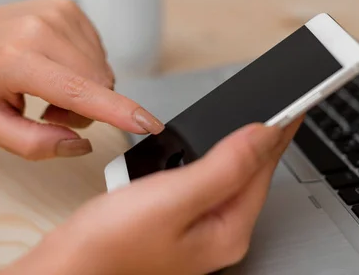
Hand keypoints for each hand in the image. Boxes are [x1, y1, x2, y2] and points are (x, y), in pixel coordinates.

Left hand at [0, 0, 163, 158]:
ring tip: (48, 85)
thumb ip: (34, 144)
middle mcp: (40, 29)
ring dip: (85, 88)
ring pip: (102, 70)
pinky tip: (57, 65)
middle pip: (97, 84)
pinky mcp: (69, 7)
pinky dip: (84, 68)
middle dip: (84, 108)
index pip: (78, 90)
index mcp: (16, 60)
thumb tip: (81, 143)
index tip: (149, 123)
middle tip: (48, 110)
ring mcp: (58, 13)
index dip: (118, 111)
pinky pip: (98, 52)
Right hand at [0, 118, 302, 274]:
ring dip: (244, 146)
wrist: (64, 269)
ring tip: (261, 120)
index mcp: (227, 230)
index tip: (295, 100)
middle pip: (254, 174)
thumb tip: (263, 133)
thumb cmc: (107, 245)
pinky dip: (217, 159)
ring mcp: (198, 229)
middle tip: (283, 105)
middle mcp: (218, 233)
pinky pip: (211, 183)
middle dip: (267, 138)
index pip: (265, 168)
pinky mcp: (178, 222)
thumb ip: (224, 165)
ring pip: (233, 177)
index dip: (280, 129)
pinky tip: (217, 147)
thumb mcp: (173, 196)